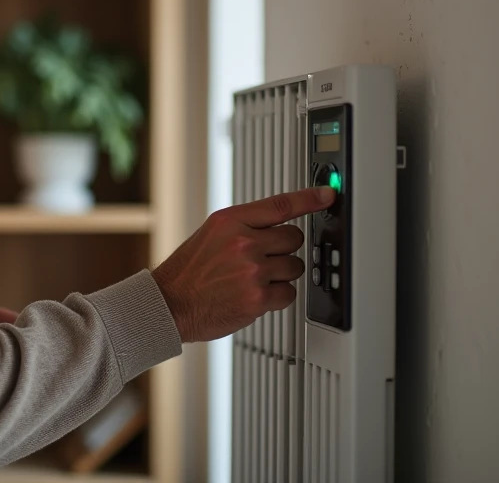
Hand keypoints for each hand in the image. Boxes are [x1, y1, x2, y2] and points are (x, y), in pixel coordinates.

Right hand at [152, 186, 333, 342]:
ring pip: (294, 267)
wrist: (171, 304)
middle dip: (283, 249)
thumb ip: (245, 226)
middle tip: (262, 258)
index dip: (309, 198)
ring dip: (280, 274)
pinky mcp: (258, 298)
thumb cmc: (190, 271)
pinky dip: (277, 297)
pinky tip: (255, 295)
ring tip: (253, 279)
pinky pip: (289, 293)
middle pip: (294, 238)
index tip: (327, 194)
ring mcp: (252, 271)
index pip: (279, 205)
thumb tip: (280, 225)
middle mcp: (243, 243)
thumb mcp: (212, 234)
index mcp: (230, 221)